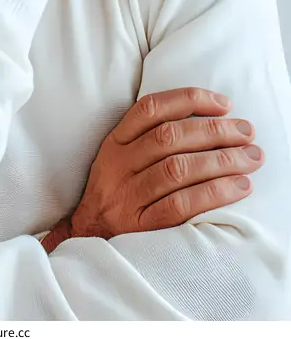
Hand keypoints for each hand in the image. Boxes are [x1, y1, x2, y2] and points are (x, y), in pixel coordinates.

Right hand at [70, 87, 264, 238]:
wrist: (87, 238)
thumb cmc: (117, 193)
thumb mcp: (120, 158)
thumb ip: (151, 138)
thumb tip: (210, 121)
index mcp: (116, 142)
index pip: (151, 109)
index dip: (189, 100)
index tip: (224, 104)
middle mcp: (119, 165)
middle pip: (169, 137)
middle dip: (215, 131)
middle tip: (247, 132)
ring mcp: (127, 196)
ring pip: (177, 169)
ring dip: (220, 162)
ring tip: (250, 159)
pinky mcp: (139, 226)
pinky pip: (180, 205)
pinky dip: (213, 194)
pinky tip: (238, 188)